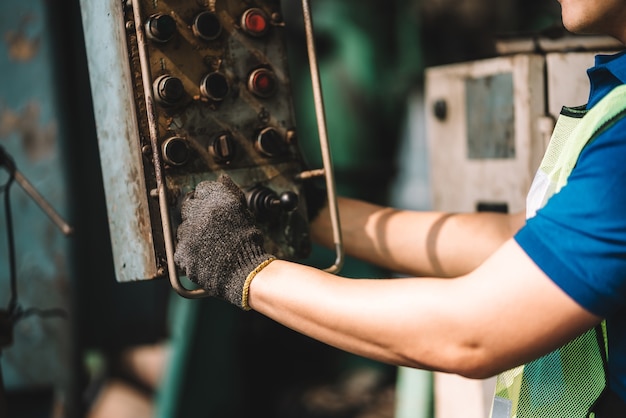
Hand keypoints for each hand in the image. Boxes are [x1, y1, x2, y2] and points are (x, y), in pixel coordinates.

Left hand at [174, 175, 274, 309]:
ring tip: (209, 244)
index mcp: (217, 201)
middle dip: (197, 214)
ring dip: (192, 233)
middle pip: (189, 206)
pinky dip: (189, 251)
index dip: (207, 198)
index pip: (203, 189)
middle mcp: (200, 213)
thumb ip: (230, 193)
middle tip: (209, 227)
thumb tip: (221, 180)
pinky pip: (180, 248)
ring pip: (183, 228)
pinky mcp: (182, 252)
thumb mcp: (244, 212)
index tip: (211, 206)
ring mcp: (189, 234)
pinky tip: (203, 255)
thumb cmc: (248, 243)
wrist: (245, 272)